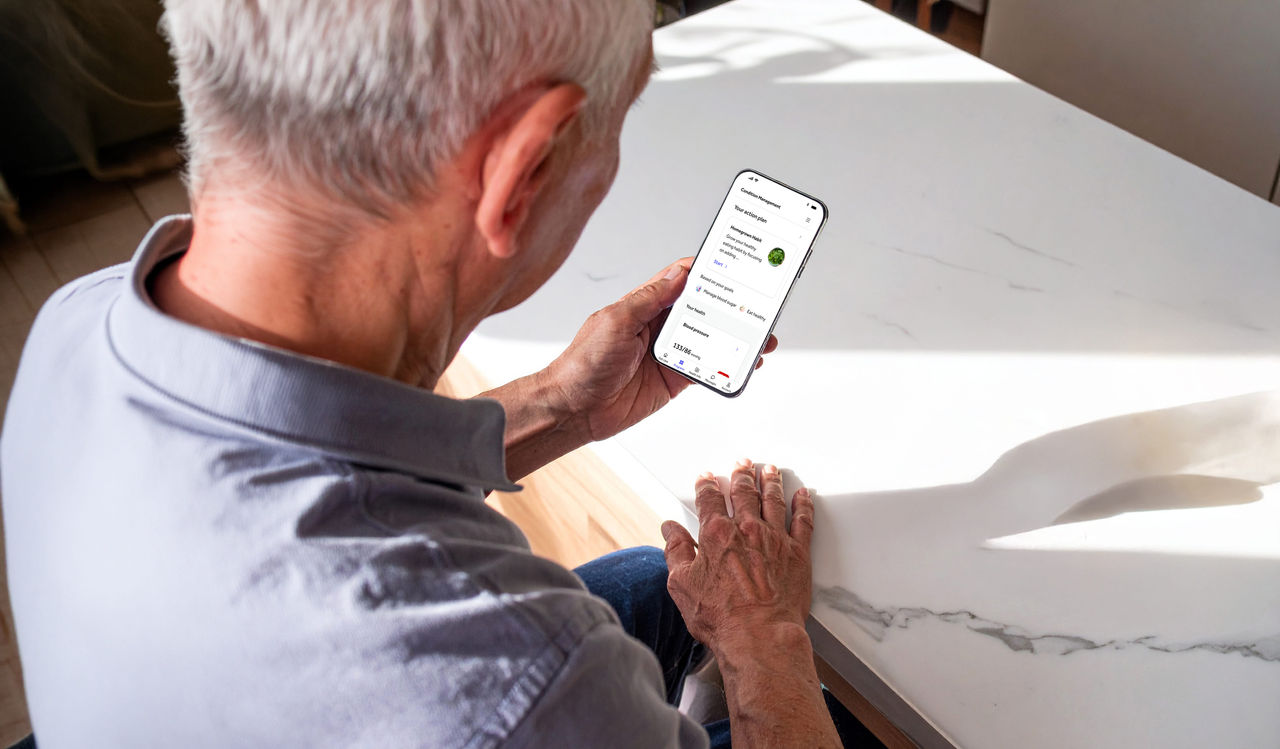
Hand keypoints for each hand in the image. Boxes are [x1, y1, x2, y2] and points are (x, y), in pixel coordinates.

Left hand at [545, 259, 777, 441]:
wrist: (574, 410)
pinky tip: (744, 363)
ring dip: (735, 337)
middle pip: (702, 310)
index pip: (680, 280)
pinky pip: (706, 369)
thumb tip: (678, 274)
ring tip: (761, 336)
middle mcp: (657, 327)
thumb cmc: (583, 363)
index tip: (731, 264)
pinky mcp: (673, 380)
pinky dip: (727, 367)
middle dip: (730, 306)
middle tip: (757, 303)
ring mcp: (667, 354)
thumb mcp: (616, 321)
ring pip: (709, 339)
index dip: (705, 271)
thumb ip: (650, 299)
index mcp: (642, 306)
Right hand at [661, 459, 814, 651]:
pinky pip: (803, 521)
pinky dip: (803, 505)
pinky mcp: (798, 553)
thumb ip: (675, 552)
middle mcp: (747, 530)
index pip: (710, 500)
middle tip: (742, 464)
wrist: (760, 637)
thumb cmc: (721, 617)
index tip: (707, 478)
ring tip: (769, 470)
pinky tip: (803, 495)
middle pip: (744, 493)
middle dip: (741, 475)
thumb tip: (670, 530)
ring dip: (770, 481)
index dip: (707, 486)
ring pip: (773, 500)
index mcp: (716, 534)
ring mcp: (775, 539)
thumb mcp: (682, 585)